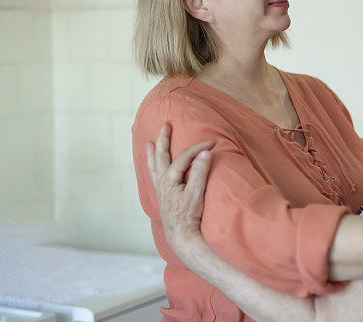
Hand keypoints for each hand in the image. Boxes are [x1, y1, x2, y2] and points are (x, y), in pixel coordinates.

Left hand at [146, 122, 214, 257]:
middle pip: (162, 155)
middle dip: (164, 139)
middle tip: (165, 125)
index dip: (198, 148)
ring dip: (153, 153)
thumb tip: (205, 153)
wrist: (181, 237)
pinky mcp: (163, 197)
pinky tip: (154, 167)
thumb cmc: (189, 216)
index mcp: (170, 179)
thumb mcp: (197, 193)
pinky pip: (155, 176)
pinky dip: (153, 167)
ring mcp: (161, 190)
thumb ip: (200, 172)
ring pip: (154, 166)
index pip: (185, 157)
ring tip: (149, 143)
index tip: (212, 143)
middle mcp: (162, 182)